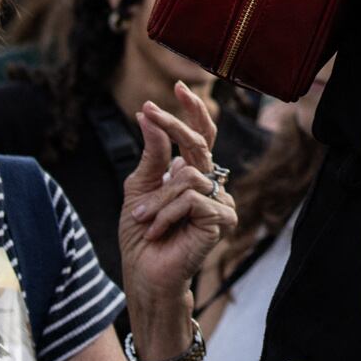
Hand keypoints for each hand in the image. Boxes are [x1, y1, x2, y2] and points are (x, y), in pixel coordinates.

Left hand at [116, 82, 238, 318]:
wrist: (144, 274)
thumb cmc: (141, 234)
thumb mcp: (138, 187)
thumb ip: (151, 153)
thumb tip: (147, 115)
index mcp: (193, 174)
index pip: (200, 136)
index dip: (192, 112)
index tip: (178, 87)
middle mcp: (210, 184)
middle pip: (200, 145)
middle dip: (173, 125)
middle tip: (150, 111)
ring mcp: (219, 201)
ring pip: (188, 177)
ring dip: (156, 199)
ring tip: (141, 220)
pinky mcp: (222, 220)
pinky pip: (192, 199)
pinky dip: (167, 213)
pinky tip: (158, 231)